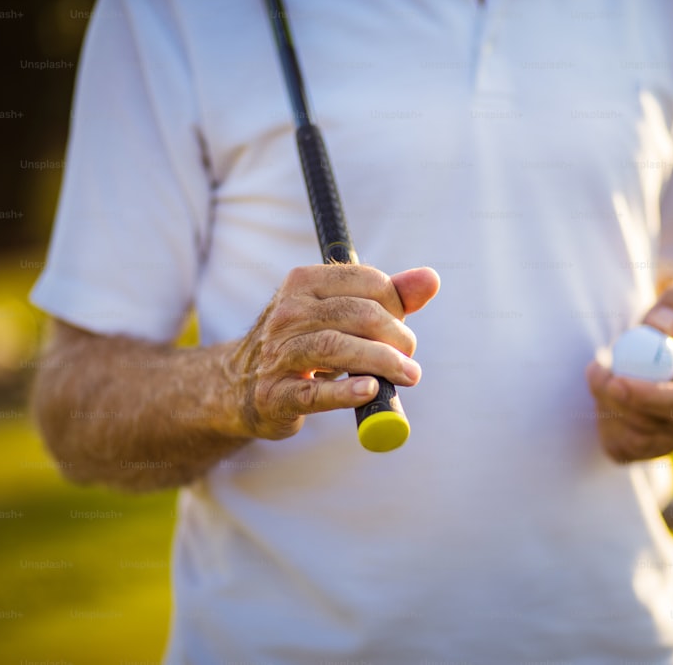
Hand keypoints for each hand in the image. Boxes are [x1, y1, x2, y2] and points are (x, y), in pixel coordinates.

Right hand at [225, 264, 439, 439]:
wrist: (242, 386)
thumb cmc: (306, 344)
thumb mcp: (341, 313)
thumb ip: (389, 296)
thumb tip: (431, 279)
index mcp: (304, 282)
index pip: (369, 283)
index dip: (397, 306)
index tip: (402, 327)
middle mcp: (288, 312)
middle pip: (359, 314)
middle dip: (397, 337)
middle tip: (409, 359)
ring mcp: (277, 353)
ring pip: (338, 348)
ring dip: (384, 362)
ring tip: (408, 375)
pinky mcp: (275, 394)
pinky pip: (315, 393)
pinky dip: (347, 392)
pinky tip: (370, 391)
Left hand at [585, 279, 672, 461]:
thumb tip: (657, 326)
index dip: (650, 397)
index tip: (616, 381)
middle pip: (653, 426)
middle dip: (616, 399)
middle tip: (595, 369)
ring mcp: (670, 440)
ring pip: (632, 440)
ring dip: (606, 406)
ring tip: (602, 374)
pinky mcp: (645, 450)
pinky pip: (618, 448)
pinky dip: (603, 421)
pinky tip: (605, 396)